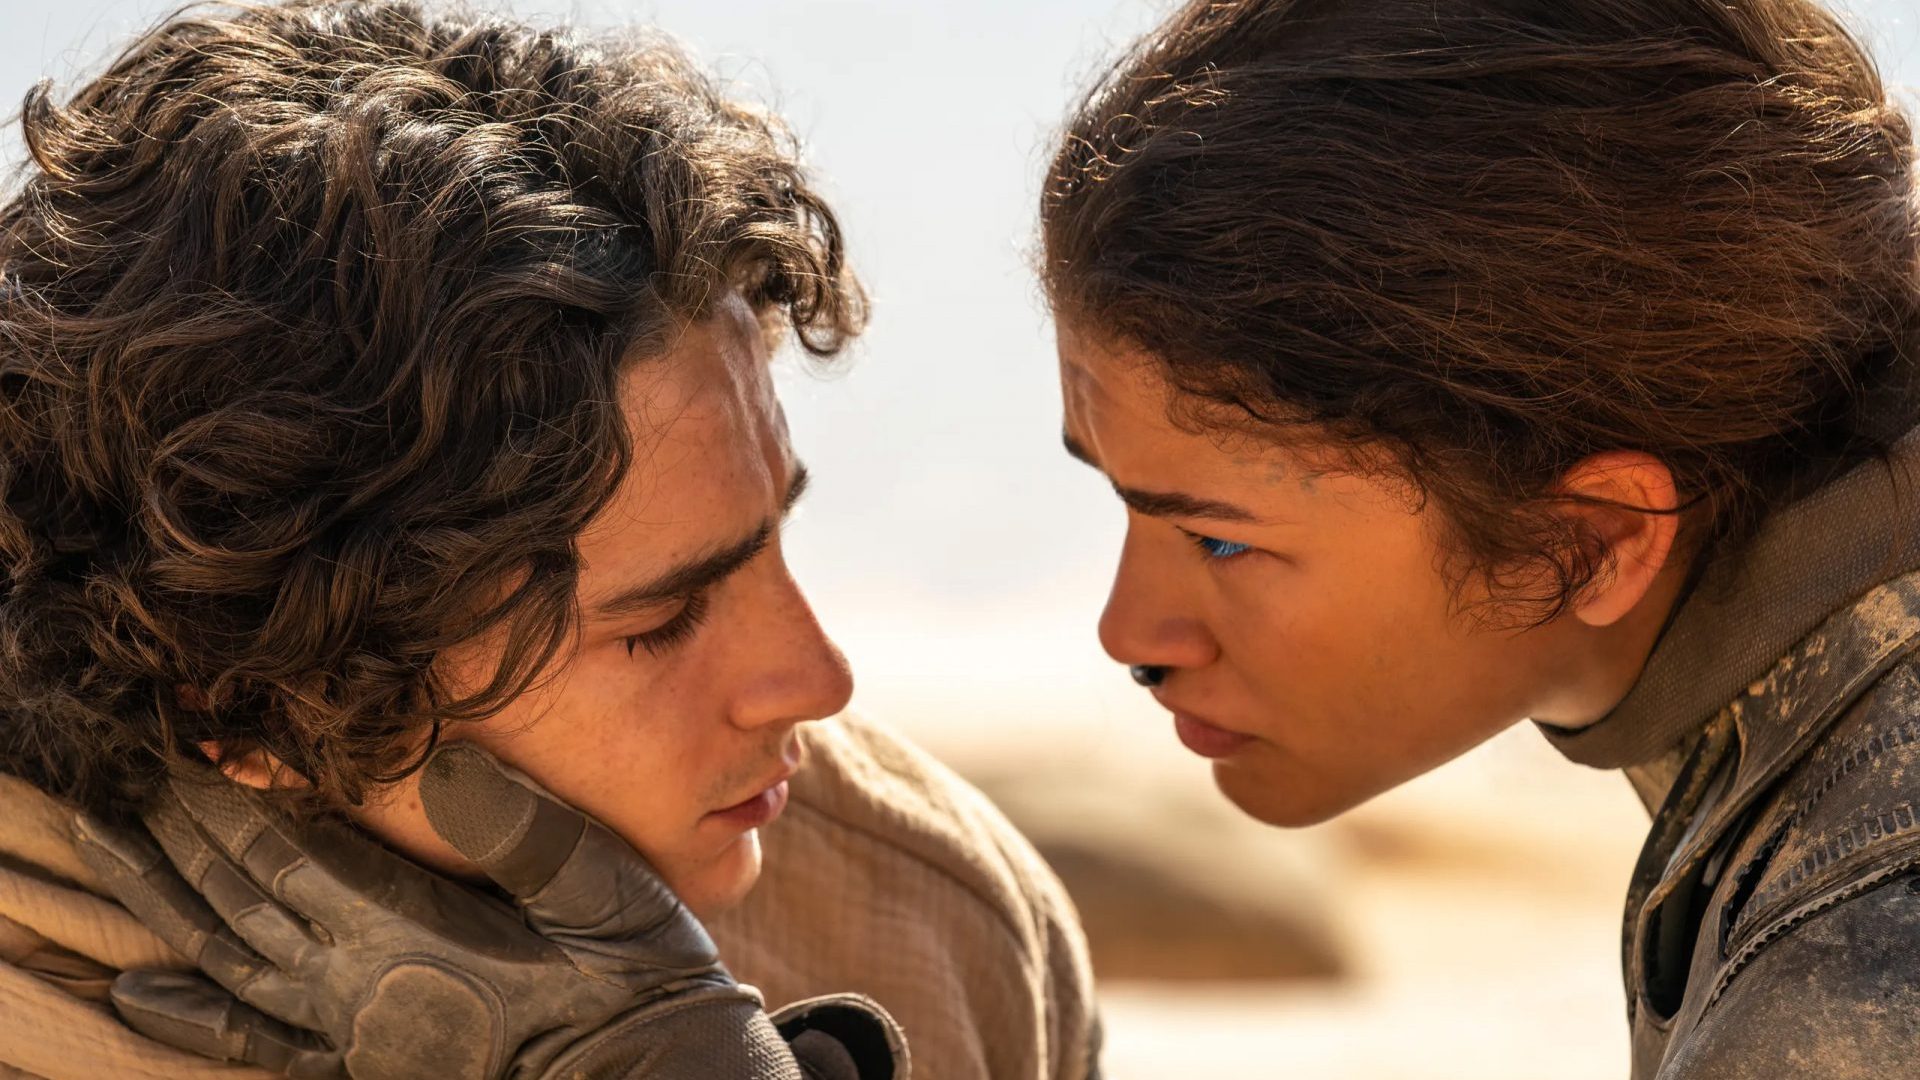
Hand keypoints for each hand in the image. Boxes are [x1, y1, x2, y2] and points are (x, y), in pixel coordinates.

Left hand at [72, 744, 904, 1079]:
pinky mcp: (368, 1062)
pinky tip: (141, 994)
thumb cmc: (636, 977)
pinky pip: (256, 1039)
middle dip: (179, 837)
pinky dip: (191, 1013)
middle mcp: (365, 985)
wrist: (650, 1076)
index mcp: (416, 932)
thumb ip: (525, 831)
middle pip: (242, 900)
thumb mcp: (604, 887)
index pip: (294, 852)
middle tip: (119, 782)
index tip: (182, 744)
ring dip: (165, 904)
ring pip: (230, 959)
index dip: (230, 798)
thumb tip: (449, 762)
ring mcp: (358, 1030)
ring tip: (110, 851)